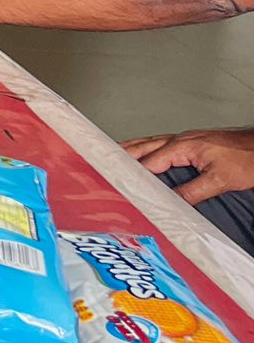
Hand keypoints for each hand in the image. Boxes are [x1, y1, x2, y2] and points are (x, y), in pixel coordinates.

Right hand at [123, 128, 253, 205]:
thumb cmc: (248, 157)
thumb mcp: (221, 179)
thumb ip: (193, 191)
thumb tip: (171, 203)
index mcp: (182, 146)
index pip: (148, 163)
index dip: (132, 175)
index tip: (118, 185)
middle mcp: (180, 140)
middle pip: (142, 147)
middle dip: (121, 156)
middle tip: (102, 166)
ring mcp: (186, 139)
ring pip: (150, 143)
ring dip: (132, 150)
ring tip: (114, 157)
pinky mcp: (192, 141)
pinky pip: (161, 144)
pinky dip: (147, 149)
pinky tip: (146, 155)